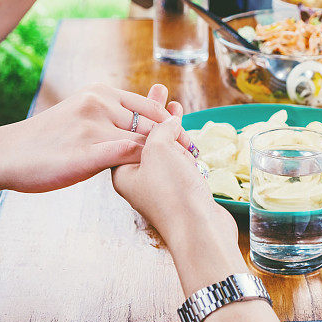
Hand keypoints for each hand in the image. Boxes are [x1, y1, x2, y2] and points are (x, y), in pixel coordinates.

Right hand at [0, 83, 194, 193]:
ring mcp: (95, 125)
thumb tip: (137, 129)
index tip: (190, 142)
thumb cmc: (44, 142)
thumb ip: (108, 118)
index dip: (173, 126)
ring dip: (168, 156)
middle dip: (177, 142)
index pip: (150, 108)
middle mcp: (100, 102)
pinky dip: (149, 165)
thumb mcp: (81, 117)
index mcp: (101, 92)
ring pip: (145, 139)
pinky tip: (160, 179)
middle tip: (196, 157)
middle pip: (153, 123)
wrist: (6, 155)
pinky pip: (129, 155)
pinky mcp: (89, 150)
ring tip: (186, 171)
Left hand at [111, 86, 236, 245]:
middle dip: (156, 115)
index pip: (128, 134)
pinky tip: (189, 138)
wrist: (198, 230)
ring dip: (171, 130)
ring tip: (176, 106)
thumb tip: (169, 120)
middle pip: (145, 140)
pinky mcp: (180, 193)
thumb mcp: (158, 150)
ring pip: (165, 152)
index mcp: (123, 171)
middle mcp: (138, 180)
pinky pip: (179, 165)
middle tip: (161, 90)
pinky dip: (183, 148)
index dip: (142, 110)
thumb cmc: (172, 191)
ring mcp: (160, 188)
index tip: (152, 91)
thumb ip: (160, 130)